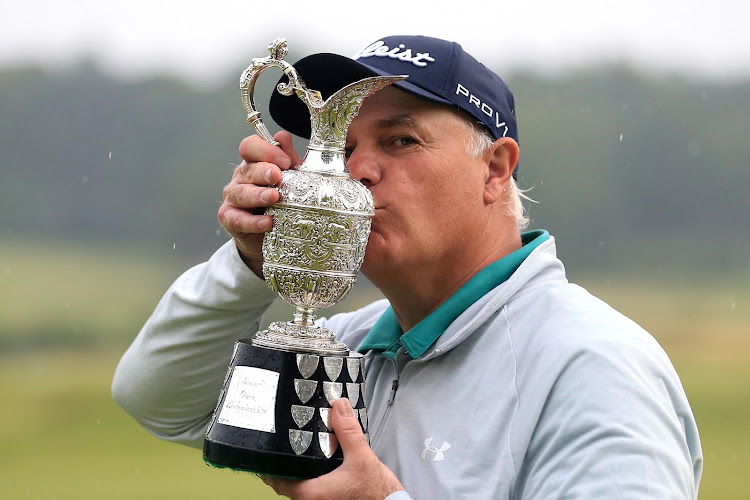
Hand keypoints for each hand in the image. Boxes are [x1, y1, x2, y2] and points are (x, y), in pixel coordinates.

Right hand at [218, 131, 300, 276]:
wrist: (271, 236)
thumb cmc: (281, 202)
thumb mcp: (290, 179)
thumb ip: (288, 159)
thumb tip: (282, 136)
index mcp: (254, 163)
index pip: (250, 146)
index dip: (265, 150)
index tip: (285, 161)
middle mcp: (241, 177)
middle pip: (247, 169)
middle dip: (263, 171)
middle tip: (278, 176)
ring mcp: (233, 197)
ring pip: (241, 192)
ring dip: (257, 195)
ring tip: (274, 198)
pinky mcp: (229, 219)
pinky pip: (238, 218)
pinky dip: (253, 222)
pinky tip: (268, 223)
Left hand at [261, 398, 403, 499]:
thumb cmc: (375, 493)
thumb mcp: (362, 457)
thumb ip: (348, 431)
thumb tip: (338, 406)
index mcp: (311, 493)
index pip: (277, 480)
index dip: (268, 466)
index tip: (265, 450)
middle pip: (286, 483)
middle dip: (283, 466)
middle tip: (284, 444)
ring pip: (299, 488)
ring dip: (297, 472)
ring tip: (300, 450)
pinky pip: (313, 491)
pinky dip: (310, 478)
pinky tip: (318, 464)